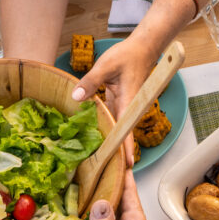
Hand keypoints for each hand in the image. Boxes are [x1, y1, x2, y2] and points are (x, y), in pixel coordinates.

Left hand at [72, 38, 154, 164]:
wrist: (143, 48)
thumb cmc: (127, 55)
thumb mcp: (105, 65)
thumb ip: (90, 81)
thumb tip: (76, 98)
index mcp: (129, 101)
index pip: (128, 129)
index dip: (126, 147)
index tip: (127, 164)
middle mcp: (128, 107)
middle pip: (123, 134)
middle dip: (117, 152)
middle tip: (107, 172)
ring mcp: (124, 106)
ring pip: (116, 128)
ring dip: (109, 142)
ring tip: (98, 162)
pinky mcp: (119, 102)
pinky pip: (111, 118)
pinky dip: (103, 127)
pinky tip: (92, 137)